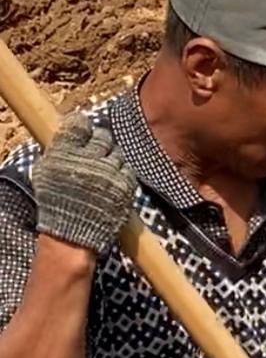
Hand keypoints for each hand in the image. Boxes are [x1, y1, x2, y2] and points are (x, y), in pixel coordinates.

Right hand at [33, 114, 136, 254]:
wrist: (72, 233)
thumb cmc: (56, 202)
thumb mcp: (46, 171)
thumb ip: (59, 150)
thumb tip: (73, 133)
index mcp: (65, 151)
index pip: (79, 124)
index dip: (83, 127)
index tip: (85, 132)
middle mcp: (88, 158)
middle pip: (103, 137)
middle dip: (100, 142)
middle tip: (97, 152)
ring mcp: (108, 171)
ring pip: (117, 153)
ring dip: (112, 159)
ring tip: (105, 170)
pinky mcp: (124, 186)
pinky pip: (128, 170)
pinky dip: (122, 173)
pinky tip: (114, 180)